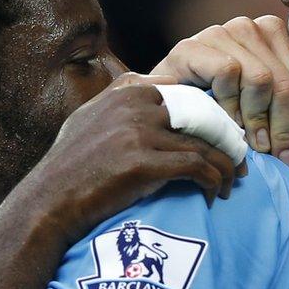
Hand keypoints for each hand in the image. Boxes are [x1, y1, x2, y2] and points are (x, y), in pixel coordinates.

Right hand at [19, 74, 245, 245]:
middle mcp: (135, 104)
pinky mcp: (144, 162)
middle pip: (203, 117)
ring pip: (204, 144)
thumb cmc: (71, 166)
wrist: (49, 201)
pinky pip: (197, 167)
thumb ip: (123, 99)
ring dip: (226, 167)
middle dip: (227, 141)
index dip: (213, 121)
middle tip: (240, 163)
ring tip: (230, 184)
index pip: (191, 96)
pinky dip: (213, 181)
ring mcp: (139, 132)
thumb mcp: (91, 117)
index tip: (223, 143)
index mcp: (128, 89)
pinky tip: (213, 195)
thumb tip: (157, 87)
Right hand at [153, 15, 288, 168]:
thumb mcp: (257, 106)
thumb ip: (282, 108)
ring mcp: (219, 32)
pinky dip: (230, 104)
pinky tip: (224, 121)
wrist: (157, 106)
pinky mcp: (191, 46)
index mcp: (273, 35)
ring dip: (257, 119)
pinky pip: (229, 72)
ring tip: (250, 144)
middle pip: (284, 82)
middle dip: (282, 127)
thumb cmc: (213, 109)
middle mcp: (249, 26)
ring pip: (261, 79)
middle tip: (276, 157)